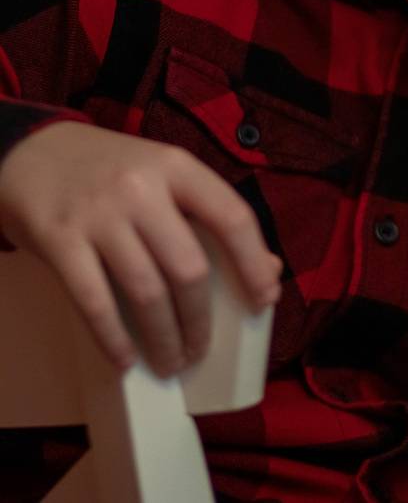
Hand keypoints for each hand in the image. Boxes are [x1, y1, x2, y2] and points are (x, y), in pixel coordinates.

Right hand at [0, 122, 281, 376]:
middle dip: (199, 321)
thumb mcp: (163, 172)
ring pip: (146, 292)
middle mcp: (142, 187)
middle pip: (188, 268)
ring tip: (170, 361)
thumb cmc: (110, 169)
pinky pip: (95, 303)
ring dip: (164, 339)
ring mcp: (99, 215)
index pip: (231, 215)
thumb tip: (268, 269)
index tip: (263, 301)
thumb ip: (209, 213)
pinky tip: (126, 359)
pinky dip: (115, 339)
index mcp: (176, 166)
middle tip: (199, 350)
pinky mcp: (60, 240)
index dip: (252, 263)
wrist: (33, 153)